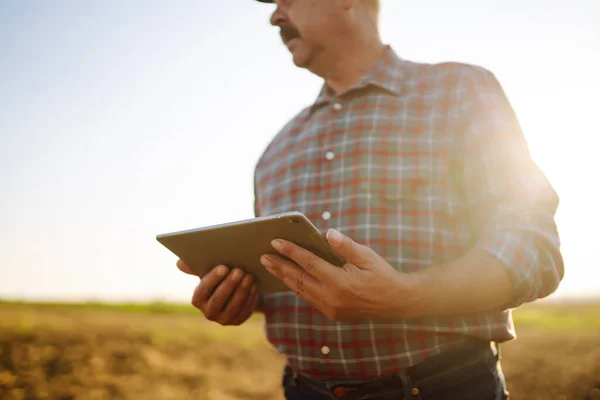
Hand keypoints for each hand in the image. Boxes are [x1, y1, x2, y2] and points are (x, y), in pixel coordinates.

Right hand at [177, 260, 258, 325]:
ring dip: (242, 290)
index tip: (223, 267)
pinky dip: (250, 298)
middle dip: (229, 285)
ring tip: (248, 276)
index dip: (212, 279)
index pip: (202, 291)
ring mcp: (224, 319)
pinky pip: (244, 311)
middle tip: (239, 271)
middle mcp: (209, 313)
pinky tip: (254, 286)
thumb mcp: (208, 272)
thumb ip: (194, 267)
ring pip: (233, 306)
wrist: (234, 291)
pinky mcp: (238, 321)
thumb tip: (179, 263)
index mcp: (198, 300)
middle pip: (218, 300)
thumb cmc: (219, 279)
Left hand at [259, 229, 417, 321]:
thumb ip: (344, 246)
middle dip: (279, 266)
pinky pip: (309, 298)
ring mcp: (330, 308)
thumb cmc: (381, 274)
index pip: (308, 264)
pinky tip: (288, 278)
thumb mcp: (366, 256)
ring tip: (270, 266)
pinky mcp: (332, 313)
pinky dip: (297, 287)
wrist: (396, 302)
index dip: (291, 252)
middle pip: (298, 279)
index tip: (276, 242)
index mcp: (340, 282)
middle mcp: (332, 298)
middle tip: (263, 256)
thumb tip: (326, 233)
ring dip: (284, 278)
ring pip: (300, 291)